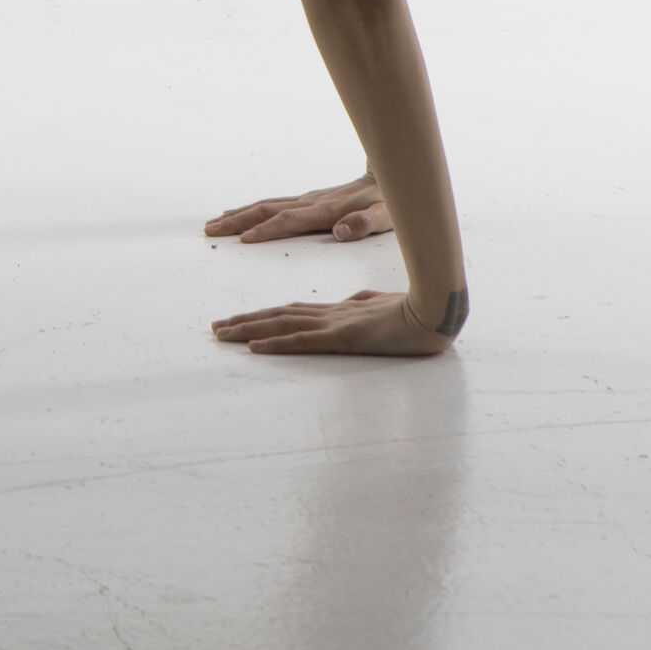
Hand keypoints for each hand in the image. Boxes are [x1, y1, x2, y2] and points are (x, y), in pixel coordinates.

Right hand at [205, 172, 389, 243]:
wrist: (389, 175)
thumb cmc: (389, 202)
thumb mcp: (386, 216)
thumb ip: (364, 224)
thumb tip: (340, 231)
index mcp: (326, 211)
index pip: (289, 221)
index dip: (267, 231)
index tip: (243, 241)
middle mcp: (310, 203)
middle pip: (266, 211)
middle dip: (237, 221)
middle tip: (209, 230)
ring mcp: (306, 200)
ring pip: (265, 206)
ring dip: (238, 215)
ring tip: (213, 224)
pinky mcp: (307, 201)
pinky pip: (272, 205)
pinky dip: (250, 211)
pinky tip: (240, 215)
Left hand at [211, 289, 452, 355]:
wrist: (435, 309)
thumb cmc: (415, 309)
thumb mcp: (380, 305)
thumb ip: (362, 304)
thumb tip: (353, 302)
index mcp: (337, 311)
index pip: (291, 312)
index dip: (263, 316)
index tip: (239, 320)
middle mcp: (329, 316)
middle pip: (277, 317)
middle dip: (245, 322)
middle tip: (215, 328)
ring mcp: (334, 325)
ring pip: (281, 326)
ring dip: (249, 330)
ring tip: (222, 334)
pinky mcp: (343, 337)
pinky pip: (302, 341)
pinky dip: (275, 343)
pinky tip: (254, 347)